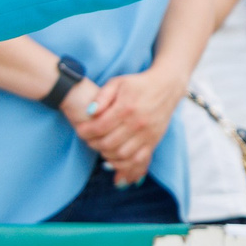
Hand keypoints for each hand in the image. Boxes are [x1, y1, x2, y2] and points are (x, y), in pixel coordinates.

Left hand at [75, 66, 184, 185]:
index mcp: (126, 108)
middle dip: (93, 143)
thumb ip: (102, 96)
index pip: (100, 127)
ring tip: (100, 146)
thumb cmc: (138, 84)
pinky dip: (124, 163)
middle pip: (108, 143)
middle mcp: (137, 123)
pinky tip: (115, 157)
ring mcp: (147, 134)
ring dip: (107, 154)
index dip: (85, 131)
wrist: (166, 87)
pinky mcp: (154, 141)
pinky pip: (138, 159)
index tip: (80, 130)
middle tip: (88, 139)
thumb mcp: (117, 83)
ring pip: (121, 154)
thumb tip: (90, 112)